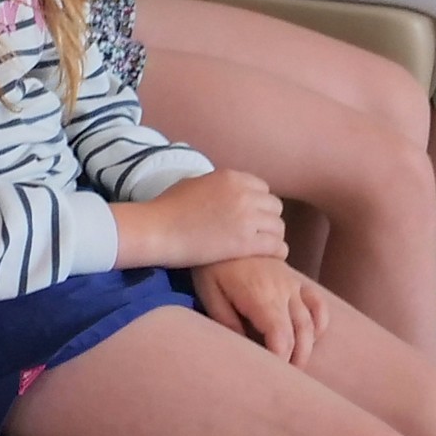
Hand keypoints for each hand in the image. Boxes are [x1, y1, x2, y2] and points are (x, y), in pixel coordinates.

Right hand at [129, 166, 285, 266]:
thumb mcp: (192, 183)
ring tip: (261, 247)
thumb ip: (214, 185)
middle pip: (274, 207)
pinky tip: (267, 258)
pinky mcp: (247, 243)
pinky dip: (276, 252)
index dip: (258, 204)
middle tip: (256, 233)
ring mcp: (248, 218)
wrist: (156, 230)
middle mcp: (245, 194)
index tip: (249, 216)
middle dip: (267, 219)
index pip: (263, 189)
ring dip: (272, 237)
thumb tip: (221, 191)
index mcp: (232, 178)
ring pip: (278, 227)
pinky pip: (277, 246)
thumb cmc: (165, 207)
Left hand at [194, 257, 328, 365]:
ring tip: (298, 363)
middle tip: (286, 378)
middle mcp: (283, 292)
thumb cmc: (211, 266)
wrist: (224, 230)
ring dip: (309, 345)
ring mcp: (292, 285)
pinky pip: (317, 301)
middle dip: (296, 359)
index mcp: (261, 299)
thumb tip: (242, 347)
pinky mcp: (294, 278)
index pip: (281, 338)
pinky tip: (314, 334)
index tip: (272, 374)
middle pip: (300, 334)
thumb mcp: (209, 293)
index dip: (281, 359)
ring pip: (312, 321)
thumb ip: (226, 321)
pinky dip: (321, 320)